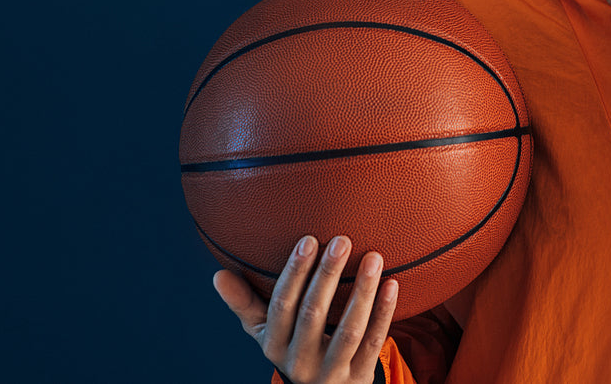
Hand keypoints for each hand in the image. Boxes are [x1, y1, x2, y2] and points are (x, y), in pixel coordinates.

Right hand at [214, 235, 397, 383]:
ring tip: (373, 257)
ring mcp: (331, 371)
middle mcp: (299, 360)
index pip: (282, 305)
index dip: (295, 273)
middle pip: (314, 314)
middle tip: (342, 240)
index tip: (309, 240)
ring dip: (362, 292)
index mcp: (275, 344)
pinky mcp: (358, 376)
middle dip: (327, 276)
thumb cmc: (293, 348)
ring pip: (349, 330)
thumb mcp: (266, 332)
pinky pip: (374, 342)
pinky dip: (384, 313)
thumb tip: (218, 276)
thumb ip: (245, 304)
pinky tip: (392, 284)